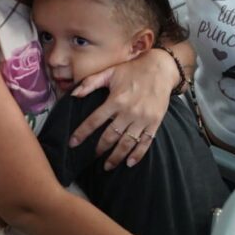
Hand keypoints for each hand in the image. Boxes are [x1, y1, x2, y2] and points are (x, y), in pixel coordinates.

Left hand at [68, 48, 175, 169]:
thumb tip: (73, 94)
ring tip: (107, 165)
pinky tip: (129, 163)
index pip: (94, 121)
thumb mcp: (110, 72)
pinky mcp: (154, 123)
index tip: (73, 143)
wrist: (161, 69)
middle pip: (110, 136)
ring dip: (116, 157)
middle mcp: (129, 112)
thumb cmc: (133, 69)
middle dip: (99, 149)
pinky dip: (137, 155)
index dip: (82, 133)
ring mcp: (143, 119)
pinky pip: (145, 143)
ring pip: (126, 143)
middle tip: (93, 156)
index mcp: (116, 100)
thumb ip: (90, 83)